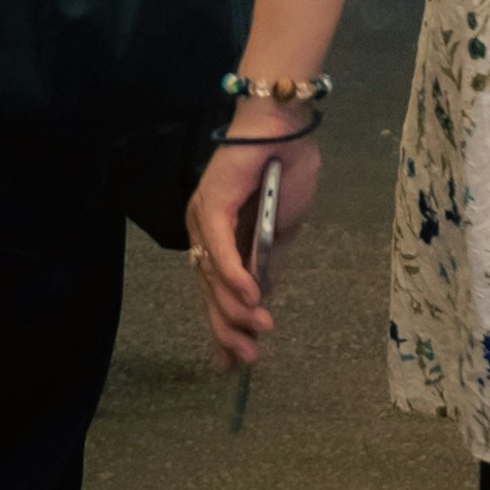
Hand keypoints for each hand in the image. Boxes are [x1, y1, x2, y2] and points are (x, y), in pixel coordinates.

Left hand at [189, 127, 320, 371]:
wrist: (285, 126)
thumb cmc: (287, 168)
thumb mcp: (284, 229)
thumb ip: (270, 260)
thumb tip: (263, 296)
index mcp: (219, 239)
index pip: (215, 292)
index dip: (224, 328)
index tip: (234, 363)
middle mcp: (202, 233)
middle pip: (209, 292)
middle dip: (227, 329)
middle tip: (246, 359)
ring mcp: (203, 220)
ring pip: (213, 277)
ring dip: (238, 308)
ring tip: (259, 332)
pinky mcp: (211, 207)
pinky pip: (222, 251)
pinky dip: (236, 277)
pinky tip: (252, 299)